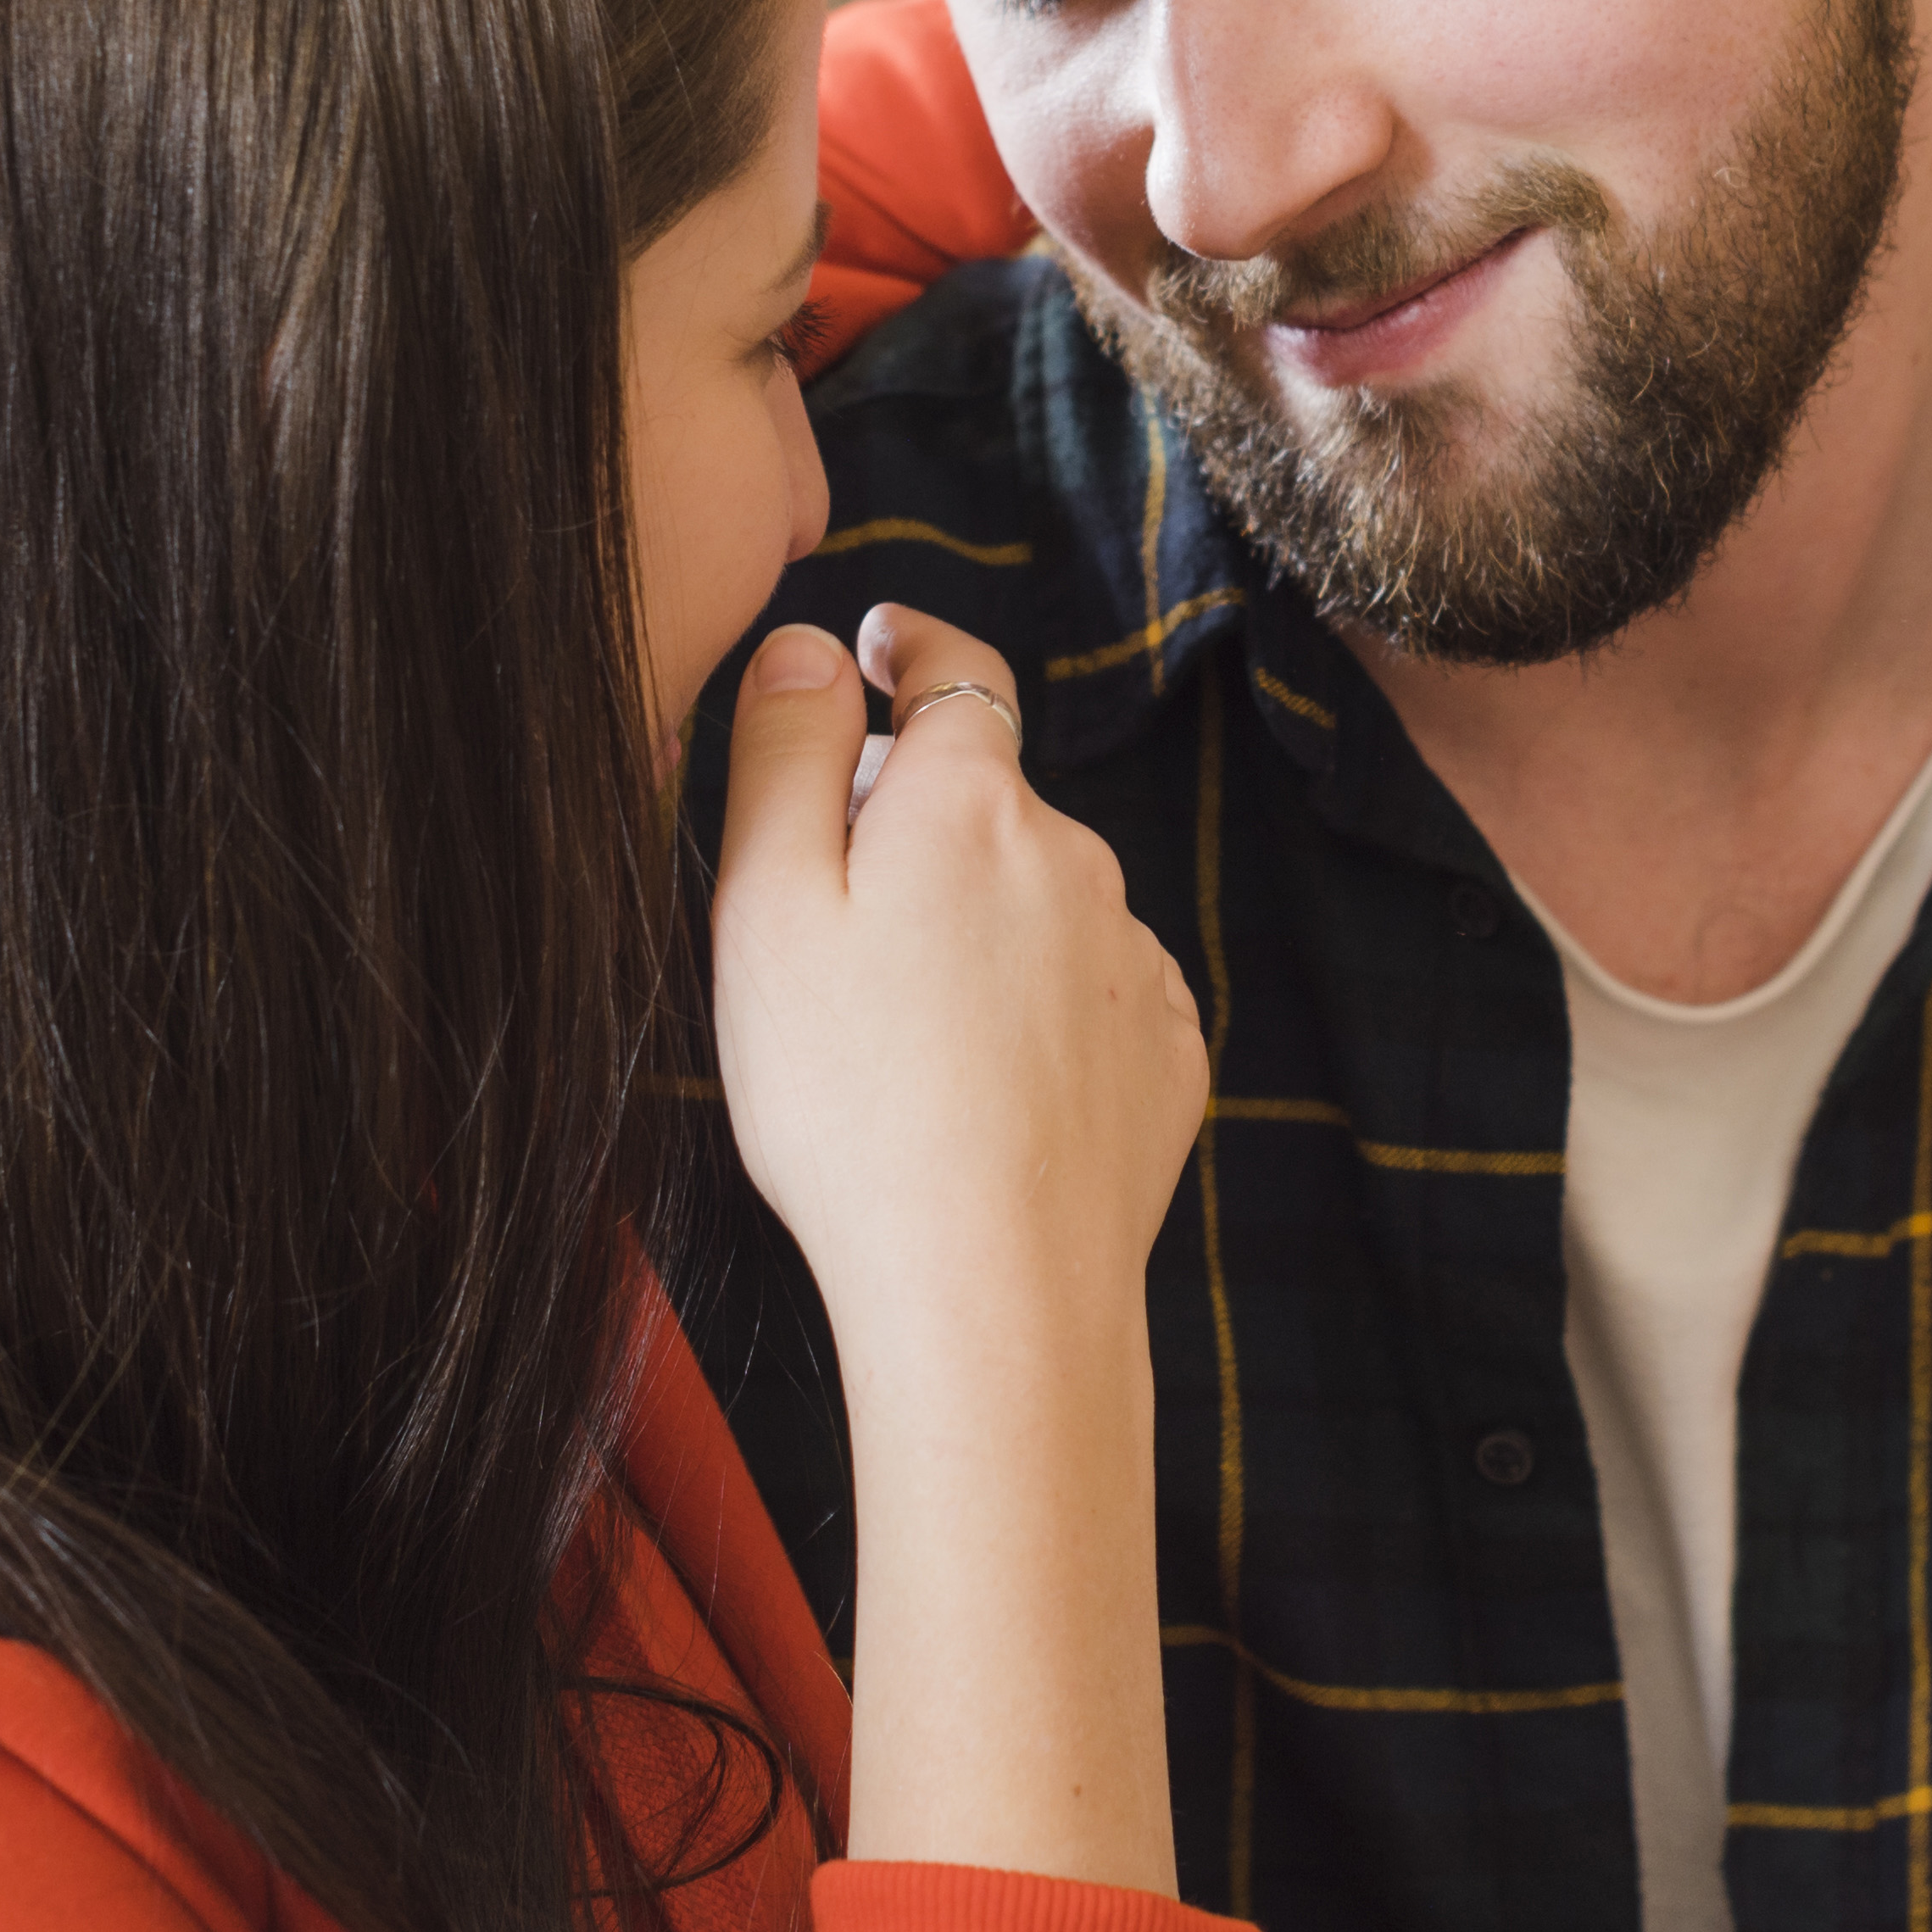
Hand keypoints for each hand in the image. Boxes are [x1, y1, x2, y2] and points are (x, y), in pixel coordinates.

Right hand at [705, 603, 1202, 1895]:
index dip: (914, 647)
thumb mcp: (766, 909)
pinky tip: (981, 1093)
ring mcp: (1133, 962)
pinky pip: (1090, 1002)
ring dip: (980, 930)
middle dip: (922, 825)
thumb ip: (785, 755)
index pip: (956, 674)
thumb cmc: (852, 1103)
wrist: (991, 1288)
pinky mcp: (1164, 1057)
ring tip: (902, 1043)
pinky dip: (1039, 1019)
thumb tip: (813, 642)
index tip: (883, 642)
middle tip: (834, 924)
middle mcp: (1074, 859)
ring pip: (1041, 906)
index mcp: (968, 804)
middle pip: (987, 804)